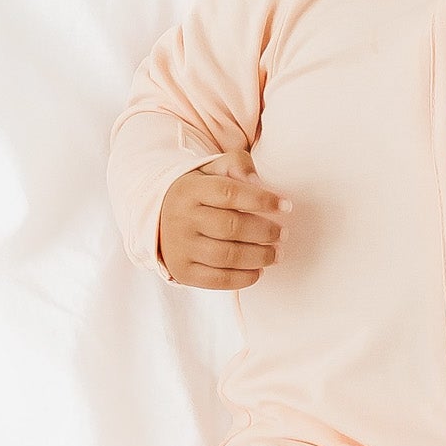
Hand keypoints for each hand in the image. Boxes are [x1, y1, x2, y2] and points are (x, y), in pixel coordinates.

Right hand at [157, 150, 290, 287]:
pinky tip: (258, 269)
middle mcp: (182, 218)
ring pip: (228, 256)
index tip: (285, 206)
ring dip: (260, 256)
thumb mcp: (211, 170)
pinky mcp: (183, 272)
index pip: (230, 193)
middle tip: (283, 234)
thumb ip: (236, 165)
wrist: (159, 220)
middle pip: (232, 227)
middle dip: (265, 232)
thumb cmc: (197, 194)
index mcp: (190, 190)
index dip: (262, 200)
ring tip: (276, 253)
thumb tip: (257, 182)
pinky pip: (218, 280)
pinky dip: (245, 278)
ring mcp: (180, 247)